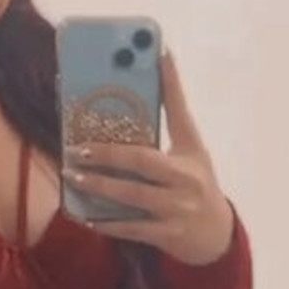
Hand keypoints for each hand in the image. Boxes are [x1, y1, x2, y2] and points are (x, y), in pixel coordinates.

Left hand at [63, 48, 234, 264]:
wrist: (216, 235)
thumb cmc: (197, 185)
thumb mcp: (191, 152)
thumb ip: (171, 120)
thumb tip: (156, 73)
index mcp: (190, 153)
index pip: (179, 113)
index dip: (170, 84)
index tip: (158, 54)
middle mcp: (186, 180)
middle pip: (142, 161)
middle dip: (107, 154)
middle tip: (76, 148)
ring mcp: (177, 209)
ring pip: (132, 196)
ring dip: (99, 187)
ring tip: (73, 176)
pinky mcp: (167, 235)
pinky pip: (131, 228)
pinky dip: (106, 223)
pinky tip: (85, 216)